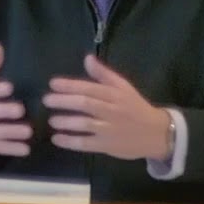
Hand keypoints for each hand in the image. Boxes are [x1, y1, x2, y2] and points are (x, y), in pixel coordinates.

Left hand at [42, 54, 170, 160]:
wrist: (157, 133)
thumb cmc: (136, 107)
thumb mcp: (124, 87)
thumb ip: (104, 74)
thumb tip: (87, 58)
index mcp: (115, 94)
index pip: (90, 88)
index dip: (70, 85)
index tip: (53, 84)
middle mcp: (112, 110)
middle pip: (86, 104)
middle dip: (64, 101)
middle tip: (46, 100)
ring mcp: (110, 129)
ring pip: (85, 124)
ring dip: (66, 122)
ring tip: (51, 120)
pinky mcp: (108, 145)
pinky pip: (86, 144)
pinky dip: (70, 142)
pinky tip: (57, 139)